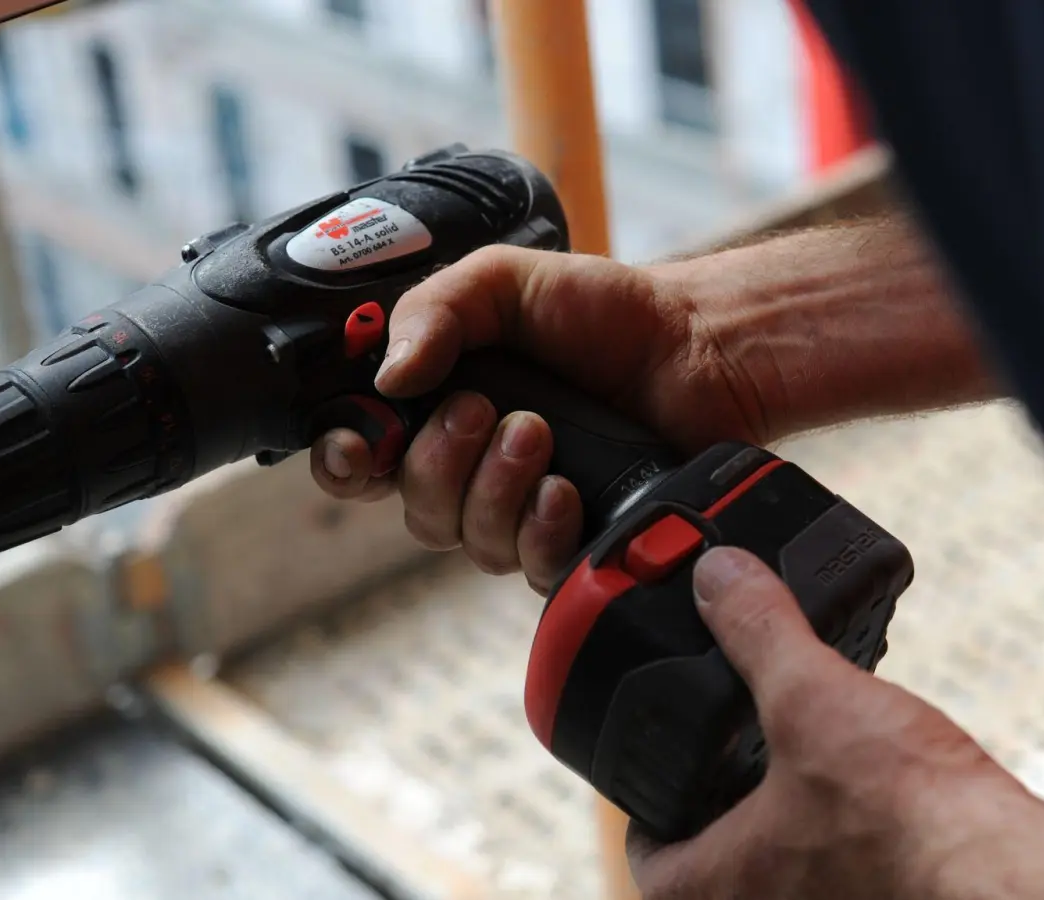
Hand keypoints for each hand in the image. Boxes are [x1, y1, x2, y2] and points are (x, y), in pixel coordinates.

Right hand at [309, 245, 767, 592]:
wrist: (698, 345)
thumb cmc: (601, 311)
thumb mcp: (505, 282)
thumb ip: (435, 310)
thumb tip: (388, 376)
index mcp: (436, 406)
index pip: (361, 455)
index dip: (345, 461)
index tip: (359, 447)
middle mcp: (470, 466)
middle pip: (412, 505)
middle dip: (439, 461)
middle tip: (487, 410)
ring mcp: (520, 509)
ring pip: (466, 539)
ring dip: (494, 489)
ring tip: (540, 433)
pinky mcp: (572, 541)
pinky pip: (528, 567)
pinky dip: (538, 532)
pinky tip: (564, 493)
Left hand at [628, 547, 1043, 899]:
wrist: (1013, 882)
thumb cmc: (907, 824)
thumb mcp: (812, 700)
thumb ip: (759, 633)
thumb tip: (720, 577)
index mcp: (708, 893)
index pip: (649, 852)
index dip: (648, 798)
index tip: (663, 754)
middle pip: (720, 852)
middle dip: (730, 795)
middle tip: (737, 738)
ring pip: (789, 861)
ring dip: (797, 811)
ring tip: (809, 747)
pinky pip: (850, 865)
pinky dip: (854, 825)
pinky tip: (876, 780)